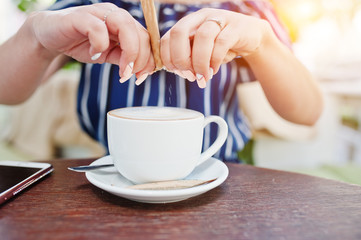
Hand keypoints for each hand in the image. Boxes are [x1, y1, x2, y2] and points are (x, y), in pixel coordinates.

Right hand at [31, 3, 154, 81]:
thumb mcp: (108, 55)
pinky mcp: (80, 17)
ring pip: (125, 26)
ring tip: (121, 70)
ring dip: (129, 52)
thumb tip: (143, 71)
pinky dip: (100, 45)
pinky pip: (98, 28)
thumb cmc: (82, 44)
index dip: (149, 59)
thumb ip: (125, 59)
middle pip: (140, 33)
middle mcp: (115, 14)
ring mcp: (98, 13)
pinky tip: (94, 54)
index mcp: (124, 23)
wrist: (50, 37)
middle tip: (130, 76)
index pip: (146, 38)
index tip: (142, 77)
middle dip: (141, 59)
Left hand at [160, 8, 269, 87]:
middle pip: (179, 33)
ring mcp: (219, 19)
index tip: (178, 73)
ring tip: (203, 77)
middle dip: (181, 59)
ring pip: (202, 37)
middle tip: (190, 76)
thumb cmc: (222, 47)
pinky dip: (215, 60)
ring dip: (199, 63)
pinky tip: (214, 70)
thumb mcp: (201, 52)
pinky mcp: (235, 27)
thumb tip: (179, 72)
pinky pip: (221, 43)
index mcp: (188, 23)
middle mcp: (200, 17)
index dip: (169, 58)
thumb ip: (188, 58)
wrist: (252, 37)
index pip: (167, 38)